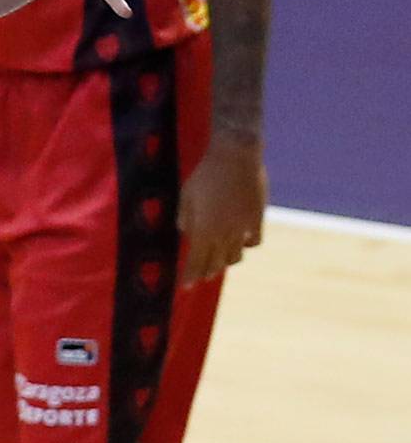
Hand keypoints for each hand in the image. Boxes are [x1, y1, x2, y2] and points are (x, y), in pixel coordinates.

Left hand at [178, 134, 266, 286]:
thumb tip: (185, 232)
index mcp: (203, 230)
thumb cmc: (206, 173)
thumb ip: (184, 217)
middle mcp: (224, 234)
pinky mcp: (257, 218)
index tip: (185, 287)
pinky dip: (247, 245)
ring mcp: (243, 227)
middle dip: (206, 272)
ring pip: (235, 256)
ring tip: (220, 260)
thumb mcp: (186, 195)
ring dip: (226, 261)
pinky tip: (242, 242)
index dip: (190, 277)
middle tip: (201, 275)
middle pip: (215, 263)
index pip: (196, 262)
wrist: (236, 156)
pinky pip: (254, 241)